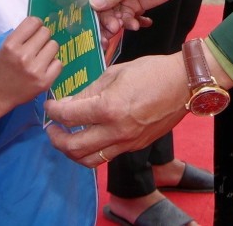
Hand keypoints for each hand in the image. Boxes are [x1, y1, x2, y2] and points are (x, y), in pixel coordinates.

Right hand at [0, 17, 60, 112]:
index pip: (34, 22)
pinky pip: (58, 63)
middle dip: (41, 38)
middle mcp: (23, 56)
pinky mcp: (44, 82)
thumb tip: (42, 26)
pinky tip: (43, 69)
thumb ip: (22, 36)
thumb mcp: (5, 47)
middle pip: (45, 32)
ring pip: (54, 45)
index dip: (35, 25)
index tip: (33, 32)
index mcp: (10, 45)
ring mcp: (34, 70)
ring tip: (39, 58)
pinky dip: (52, 65)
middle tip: (35, 47)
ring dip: (48, 50)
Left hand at [45, 53, 189, 166]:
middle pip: (74, 147)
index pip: (69, 116)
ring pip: (90, 161)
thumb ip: (90, 91)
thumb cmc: (150, 71)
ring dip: (72, 153)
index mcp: (108, 108)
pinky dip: (93, 150)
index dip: (53, 111)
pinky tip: (89, 137)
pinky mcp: (135, 146)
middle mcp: (116, 131)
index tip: (49, 105)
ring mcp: (127, 142)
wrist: (183, 84)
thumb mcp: (115, 73)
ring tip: (66, 139)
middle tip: (51, 128)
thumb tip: (69, 103)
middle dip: (56, 138)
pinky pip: (107, 156)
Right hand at [90, 0, 199, 37]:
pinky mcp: (133, 5)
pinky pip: (127, 18)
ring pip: (113, 14)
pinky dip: (132, 23)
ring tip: (130, 26)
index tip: (90, 17)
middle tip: (113, 28)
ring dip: (119, 22)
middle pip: (101, 4)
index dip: (89, 1)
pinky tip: (140, 24)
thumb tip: (93, 4)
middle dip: (106, 17)